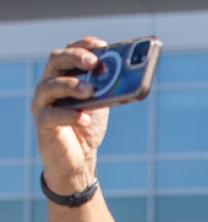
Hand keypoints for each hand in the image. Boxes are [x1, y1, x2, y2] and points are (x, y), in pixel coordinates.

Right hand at [31, 37, 110, 194]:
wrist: (79, 160)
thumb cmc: (88, 127)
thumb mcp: (102, 105)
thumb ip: (110, 89)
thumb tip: (133, 76)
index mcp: (65, 76)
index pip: (70, 52)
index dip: (84, 46)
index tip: (103, 46)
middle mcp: (50, 85)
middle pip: (56, 61)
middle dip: (75, 58)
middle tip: (93, 63)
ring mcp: (43, 104)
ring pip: (49, 86)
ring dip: (71, 85)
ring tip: (90, 90)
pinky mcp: (43, 125)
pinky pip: (52, 116)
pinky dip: (69, 115)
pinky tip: (84, 118)